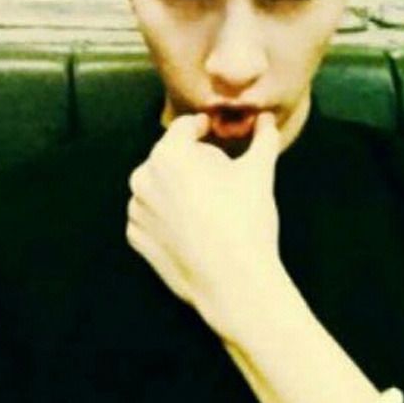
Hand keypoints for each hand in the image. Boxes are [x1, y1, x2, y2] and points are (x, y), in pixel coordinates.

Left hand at [126, 112, 283, 334]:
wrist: (234, 283)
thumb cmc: (246, 220)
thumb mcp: (259, 172)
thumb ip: (263, 139)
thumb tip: (267, 119)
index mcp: (169, 154)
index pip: (185, 127)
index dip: (204, 127)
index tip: (217, 134)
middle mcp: (143, 177)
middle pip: (170, 156)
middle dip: (192, 161)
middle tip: (220, 177)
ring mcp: (136, 210)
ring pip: (159, 186)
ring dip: (178, 188)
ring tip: (208, 206)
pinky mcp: (136, 238)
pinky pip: (151, 216)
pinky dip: (167, 216)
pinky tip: (193, 227)